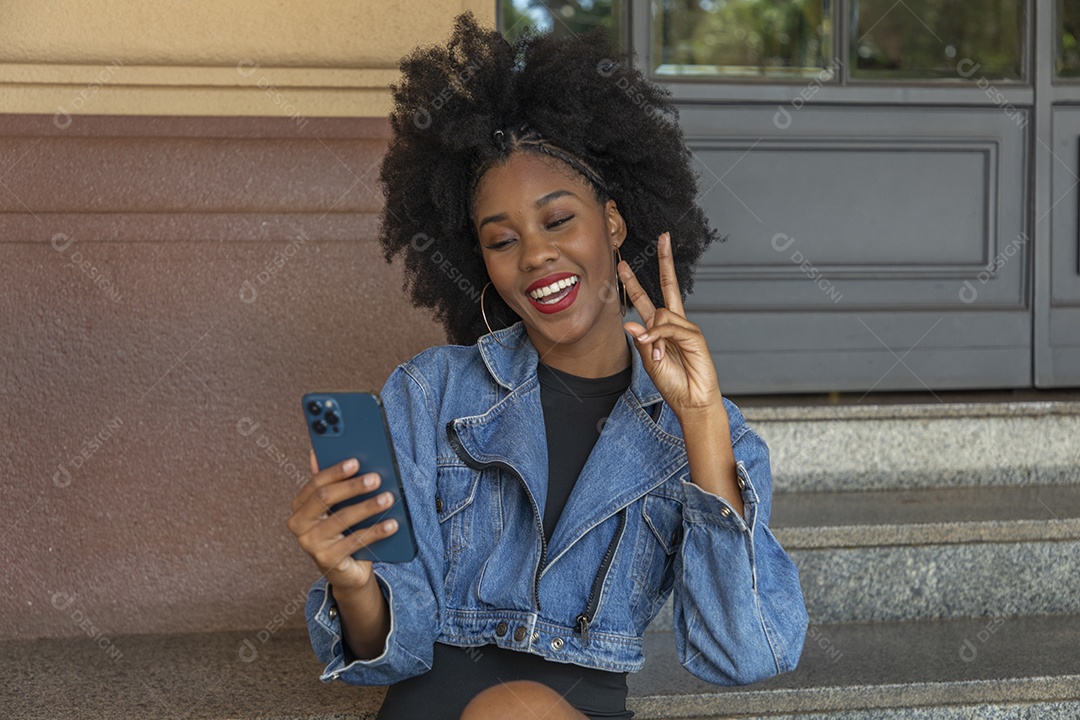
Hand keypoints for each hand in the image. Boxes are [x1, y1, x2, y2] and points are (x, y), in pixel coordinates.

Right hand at [287, 450, 398, 591]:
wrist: (347, 570)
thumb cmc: (342, 529)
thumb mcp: (337, 505)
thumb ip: (332, 481)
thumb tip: (317, 451)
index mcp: (300, 505)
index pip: (316, 483)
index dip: (336, 471)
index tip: (356, 461)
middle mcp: (299, 524)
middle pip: (325, 498)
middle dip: (353, 486)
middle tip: (376, 478)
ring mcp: (311, 544)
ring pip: (342, 519)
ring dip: (368, 507)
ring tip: (389, 498)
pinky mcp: (327, 560)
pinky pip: (355, 541)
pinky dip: (376, 531)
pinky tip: (392, 524)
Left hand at [619, 232, 722, 416]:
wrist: (691, 401)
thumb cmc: (673, 383)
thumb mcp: (648, 361)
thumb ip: (641, 340)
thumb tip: (629, 323)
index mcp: (661, 328)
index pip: (647, 299)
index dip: (634, 282)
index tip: (623, 265)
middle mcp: (675, 324)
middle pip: (669, 285)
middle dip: (665, 261)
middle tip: (662, 238)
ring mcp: (686, 328)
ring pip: (663, 315)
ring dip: (653, 335)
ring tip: (656, 357)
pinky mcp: (695, 337)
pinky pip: (671, 329)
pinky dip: (660, 338)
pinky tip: (659, 352)